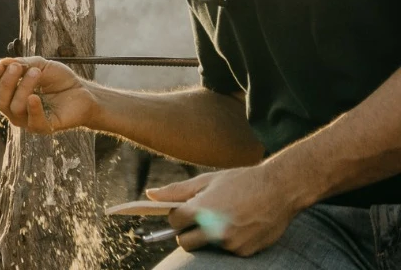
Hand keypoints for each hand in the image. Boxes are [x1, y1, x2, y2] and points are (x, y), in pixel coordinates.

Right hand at [0, 56, 96, 133]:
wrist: (83, 92)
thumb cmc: (59, 80)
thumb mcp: (39, 65)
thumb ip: (21, 63)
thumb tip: (2, 62)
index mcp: (10, 97)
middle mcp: (15, 111)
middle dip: (6, 82)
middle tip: (18, 67)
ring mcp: (28, 121)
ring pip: (15, 108)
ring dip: (24, 87)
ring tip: (36, 73)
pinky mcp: (45, 127)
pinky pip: (33, 122)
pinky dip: (33, 108)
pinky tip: (36, 96)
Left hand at [149, 166, 301, 256]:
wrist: (281, 188)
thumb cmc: (241, 181)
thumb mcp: (207, 180)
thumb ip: (177, 191)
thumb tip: (150, 195)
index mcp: (201, 209)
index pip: (174, 222)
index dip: (178, 215)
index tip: (186, 209)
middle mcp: (214, 229)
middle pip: (185, 243)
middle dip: (187, 233)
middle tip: (200, 219)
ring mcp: (230, 243)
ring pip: (207, 246)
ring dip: (209, 236)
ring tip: (225, 217)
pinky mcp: (244, 251)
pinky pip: (226, 250)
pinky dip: (228, 241)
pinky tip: (241, 224)